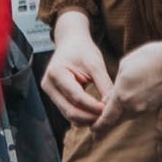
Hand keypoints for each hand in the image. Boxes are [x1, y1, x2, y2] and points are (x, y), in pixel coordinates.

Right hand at [43, 11, 111, 126]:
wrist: (70, 42)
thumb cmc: (82, 50)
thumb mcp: (95, 64)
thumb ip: (104, 84)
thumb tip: (113, 105)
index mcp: (56, 73)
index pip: (76, 97)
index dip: (93, 107)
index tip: (108, 110)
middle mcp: (49, 85)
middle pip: (70, 110)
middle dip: (89, 117)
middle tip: (107, 118)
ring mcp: (50, 93)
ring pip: (68, 114)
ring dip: (86, 119)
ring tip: (103, 117)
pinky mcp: (55, 97)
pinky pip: (68, 111)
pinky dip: (82, 115)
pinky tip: (95, 114)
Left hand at [94, 30, 161, 131]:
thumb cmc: (149, 58)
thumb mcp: (125, 66)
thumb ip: (115, 85)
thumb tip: (110, 99)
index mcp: (122, 96)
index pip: (106, 118)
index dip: (97, 127)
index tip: (91, 132)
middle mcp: (133, 106)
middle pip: (116, 122)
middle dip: (105, 127)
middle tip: (96, 133)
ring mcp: (145, 108)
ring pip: (127, 117)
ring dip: (118, 119)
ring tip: (109, 120)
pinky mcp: (154, 106)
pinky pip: (137, 112)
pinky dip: (129, 112)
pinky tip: (126, 108)